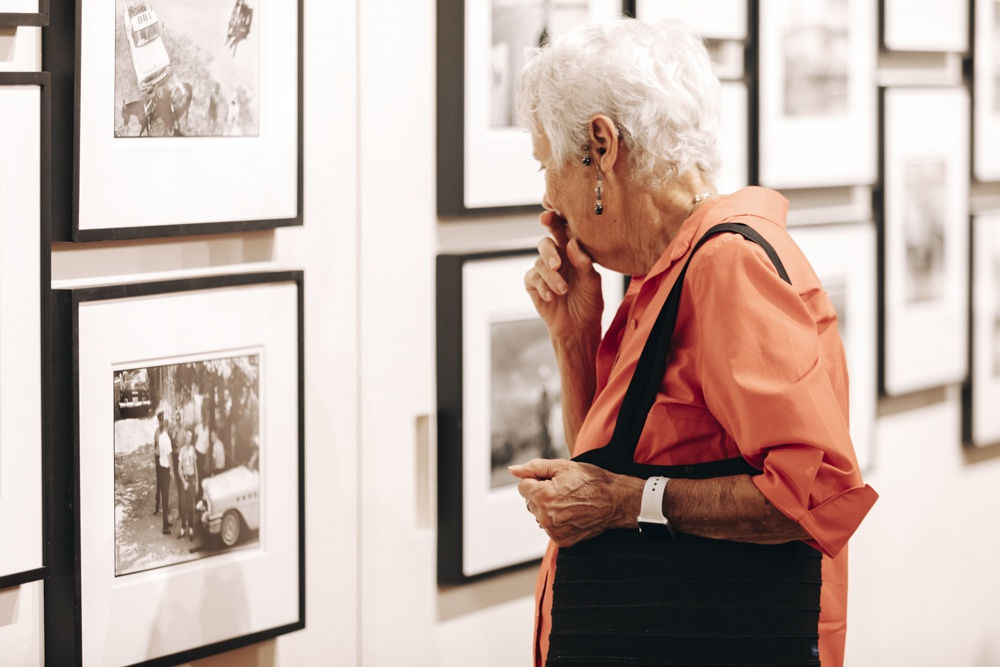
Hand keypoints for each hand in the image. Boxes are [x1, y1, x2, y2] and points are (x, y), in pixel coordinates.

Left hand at [510, 458, 643, 547]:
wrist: (616, 500)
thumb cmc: (591, 481)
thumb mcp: (562, 466)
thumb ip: (534, 467)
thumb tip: (513, 470)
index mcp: (543, 497)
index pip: (523, 487)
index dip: (537, 480)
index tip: (553, 480)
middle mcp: (546, 517)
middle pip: (530, 502)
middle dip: (541, 494)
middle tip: (564, 490)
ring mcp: (554, 531)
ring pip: (539, 515)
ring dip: (548, 508)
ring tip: (569, 501)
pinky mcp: (563, 541)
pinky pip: (550, 528)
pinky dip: (557, 521)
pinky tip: (572, 513)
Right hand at [523, 211, 603, 342]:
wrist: (579, 327)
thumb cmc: (590, 301)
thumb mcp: (593, 282)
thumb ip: (583, 262)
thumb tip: (571, 242)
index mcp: (572, 251)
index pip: (562, 230)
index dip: (554, 220)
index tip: (548, 215)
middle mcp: (557, 257)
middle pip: (545, 243)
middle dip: (549, 251)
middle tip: (556, 264)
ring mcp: (544, 271)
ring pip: (539, 263)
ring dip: (551, 277)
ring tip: (563, 290)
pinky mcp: (533, 285)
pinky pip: (532, 278)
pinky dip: (542, 286)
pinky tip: (551, 296)